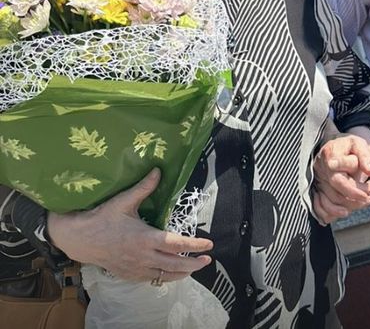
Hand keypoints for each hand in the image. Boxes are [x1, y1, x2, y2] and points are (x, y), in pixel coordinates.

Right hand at [47, 168, 212, 282]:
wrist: (80, 239)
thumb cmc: (102, 218)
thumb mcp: (123, 201)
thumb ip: (144, 187)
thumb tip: (158, 171)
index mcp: (145, 238)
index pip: (176, 244)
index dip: (194, 245)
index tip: (208, 245)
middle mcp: (143, 256)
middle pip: (175, 264)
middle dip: (194, 263)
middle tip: (207, 260)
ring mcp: (136, 268)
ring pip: (164, 275)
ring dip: (182, 273)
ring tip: (194, 268)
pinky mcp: (129, 274)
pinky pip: (152, 279)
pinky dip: (165, 277)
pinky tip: (171, 273)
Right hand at [312, 127, 369, 224]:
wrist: (337, 144)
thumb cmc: (349, 144)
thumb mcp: (359, 144)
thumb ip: (364, 157)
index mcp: (328, 156)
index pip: (339, 179)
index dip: (355, 189)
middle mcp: (319, 169)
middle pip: (336, 193)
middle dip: (356, 198)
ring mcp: (317, 180)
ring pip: (330, 203)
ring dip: (351, 206)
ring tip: (367, 199)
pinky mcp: (317, 188)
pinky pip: (320, 207)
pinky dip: (332, 214)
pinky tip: (346, 211)